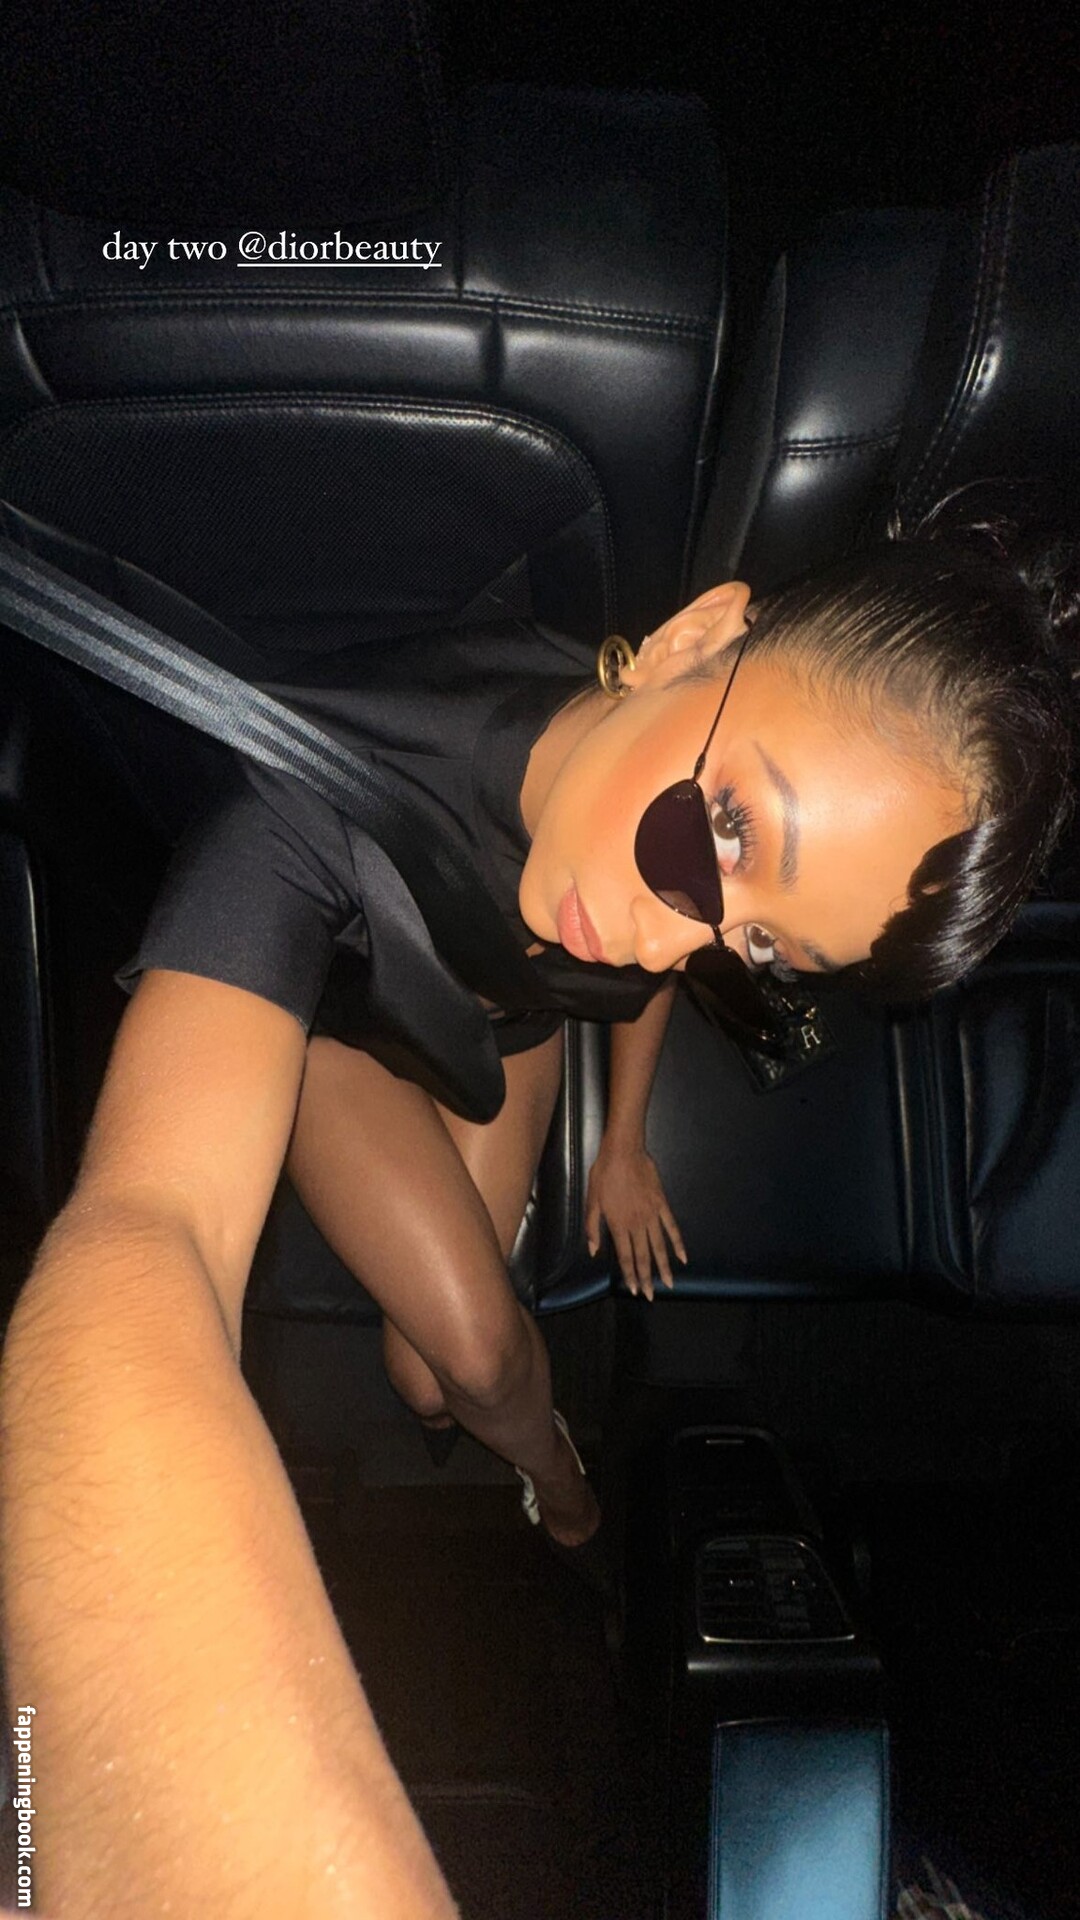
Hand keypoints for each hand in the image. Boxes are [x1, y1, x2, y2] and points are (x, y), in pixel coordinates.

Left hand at [584, 1139, 687, 1300]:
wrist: (624, 1151)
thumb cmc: (604, 1174)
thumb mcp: (591, 1200)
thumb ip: (592, 1227)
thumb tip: (593, 1250)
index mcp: (618, 1225)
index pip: (626, 1257)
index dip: (630, 1274)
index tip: (634, 1290)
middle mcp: (637, 1224)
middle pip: (644, 1256)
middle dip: (647, 1278)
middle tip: (651, 1296)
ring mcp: (652, 1215)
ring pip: (659, 1247)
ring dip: (664, 1267)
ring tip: (670, 1284)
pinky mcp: (662, 1205)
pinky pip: (672, 1227)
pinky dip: (678, 1243)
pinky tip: (683, 1257)